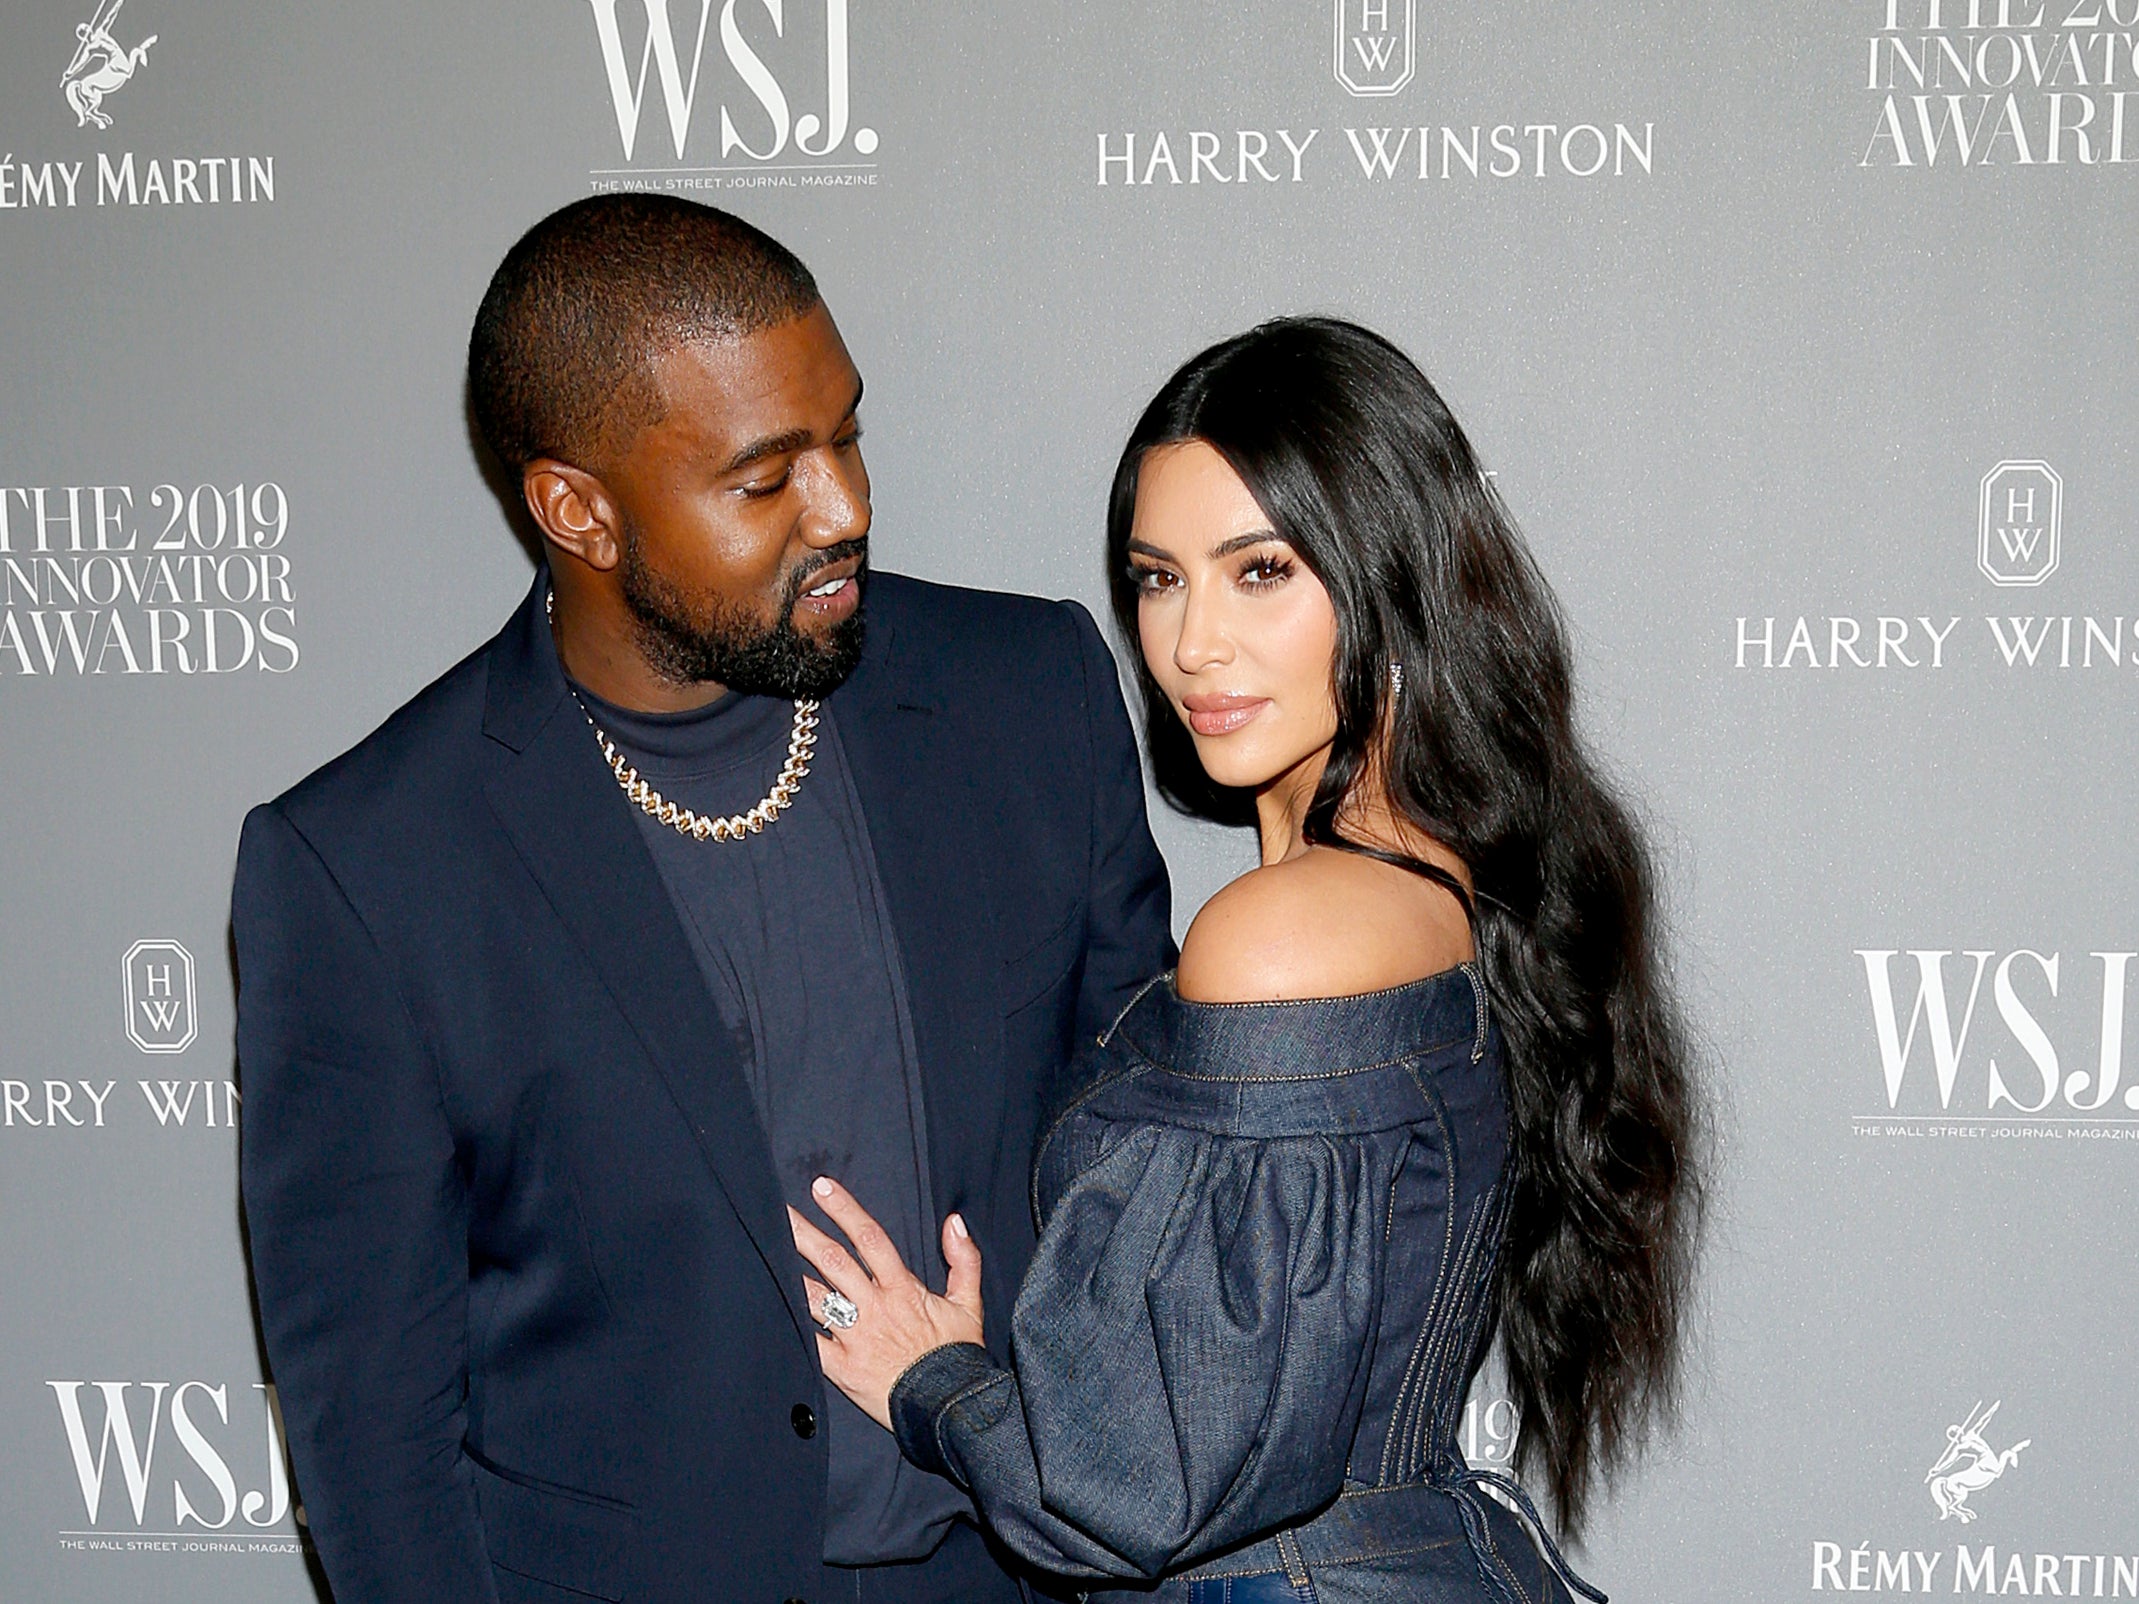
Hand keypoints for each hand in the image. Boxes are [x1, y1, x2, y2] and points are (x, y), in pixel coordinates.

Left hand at [787, 1176, 984, 1429]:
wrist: (950, 1406)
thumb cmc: (958, 1355)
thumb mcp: (970, 1303)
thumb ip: (964, 1258)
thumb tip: (954, 1221)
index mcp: (902, 1288)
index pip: (869, 1238)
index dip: (844, 1209)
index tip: (822, 1188)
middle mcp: (874, 1307)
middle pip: (833, 1261)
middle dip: (804, 1233)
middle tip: (778, 1210)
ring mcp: (855, 1337)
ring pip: (816, 1297)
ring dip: (789, 1273)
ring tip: (765, 1252)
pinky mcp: (843, 1368)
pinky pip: (810, 1343)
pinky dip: (790, 1326)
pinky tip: (770, 1308)